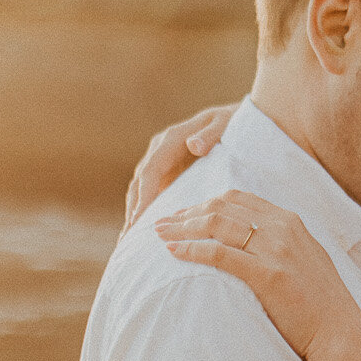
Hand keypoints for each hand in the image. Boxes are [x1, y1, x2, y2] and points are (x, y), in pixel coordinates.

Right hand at [124, 105, 236, 231]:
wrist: (233, 118)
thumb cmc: (231, 122)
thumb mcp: (224, 124)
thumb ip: (209, 135)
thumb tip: (194, 145)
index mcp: (172, 139)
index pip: (151, 171)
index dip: (144, 196)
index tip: (138, 219)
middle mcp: (160, 148)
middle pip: (140, 183)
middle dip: (133, 211)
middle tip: (127, 240)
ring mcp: (161, 160)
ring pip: (141, 189)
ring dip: (134, 213)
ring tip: (128, 242)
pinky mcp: (166, 170)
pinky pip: (151, 192)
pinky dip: (144, 210)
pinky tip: (141, 231)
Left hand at [156, 189, 360, 360]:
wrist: (339, 331)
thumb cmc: (319, 301)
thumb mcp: (304, 258)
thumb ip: (280, 242)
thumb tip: (250, 238)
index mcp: (290, 221)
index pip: (238, 199)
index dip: (206, 203)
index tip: (184, 214)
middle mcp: (283, 228)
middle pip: (223, 207)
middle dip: (187, 212)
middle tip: (161, 223)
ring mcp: (276, 250)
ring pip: (218, 225)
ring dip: (183, 227)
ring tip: (160, 235)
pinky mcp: (268, 275)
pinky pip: (220, 254)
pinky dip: (193, 250)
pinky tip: (174, 253)